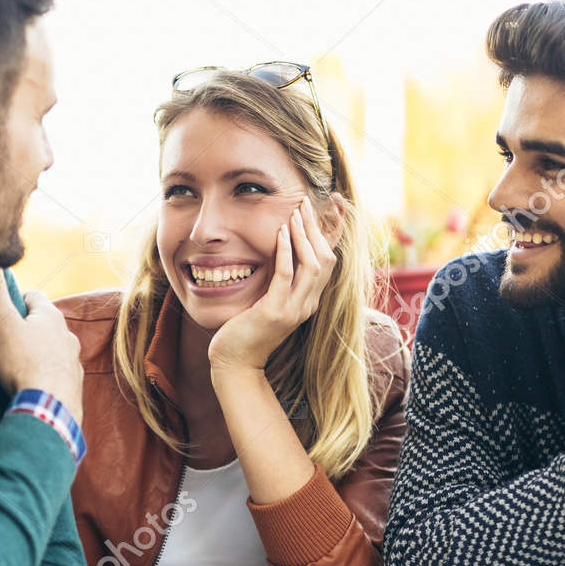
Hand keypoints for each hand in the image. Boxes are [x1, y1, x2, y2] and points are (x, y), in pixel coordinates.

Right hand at [0, 268, 83, 423]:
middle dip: (27, 327)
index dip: (14, 301)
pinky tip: (34, 382)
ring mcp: (73, 360)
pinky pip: (59, 372)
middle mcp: (67, 335)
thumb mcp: (1, 323)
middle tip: (5, 338)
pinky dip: (47, 373)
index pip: (32, 296)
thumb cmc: (23, 363)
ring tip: (18, 362)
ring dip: (39, 351)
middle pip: (44, 323)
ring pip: (54, 347)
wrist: (49, 408)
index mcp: (51, 316)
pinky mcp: (74, 383)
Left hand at [208, 194, 337, 372]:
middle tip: (305, 203)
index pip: (328, 262)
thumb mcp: (271, 302)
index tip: (322, 210)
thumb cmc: (248, 330)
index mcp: (310, 301)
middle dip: (317, 228)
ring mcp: (294, 309)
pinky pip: (286, 275)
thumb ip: (281, 282)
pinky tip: (281, 232)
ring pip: (311, 264)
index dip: (328, 235)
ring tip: (295, 212)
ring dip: (304, 235)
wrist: (235, 362)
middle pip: (325, 259)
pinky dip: (286, 250)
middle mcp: (308, 305)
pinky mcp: (275, 312)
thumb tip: (282, 252)